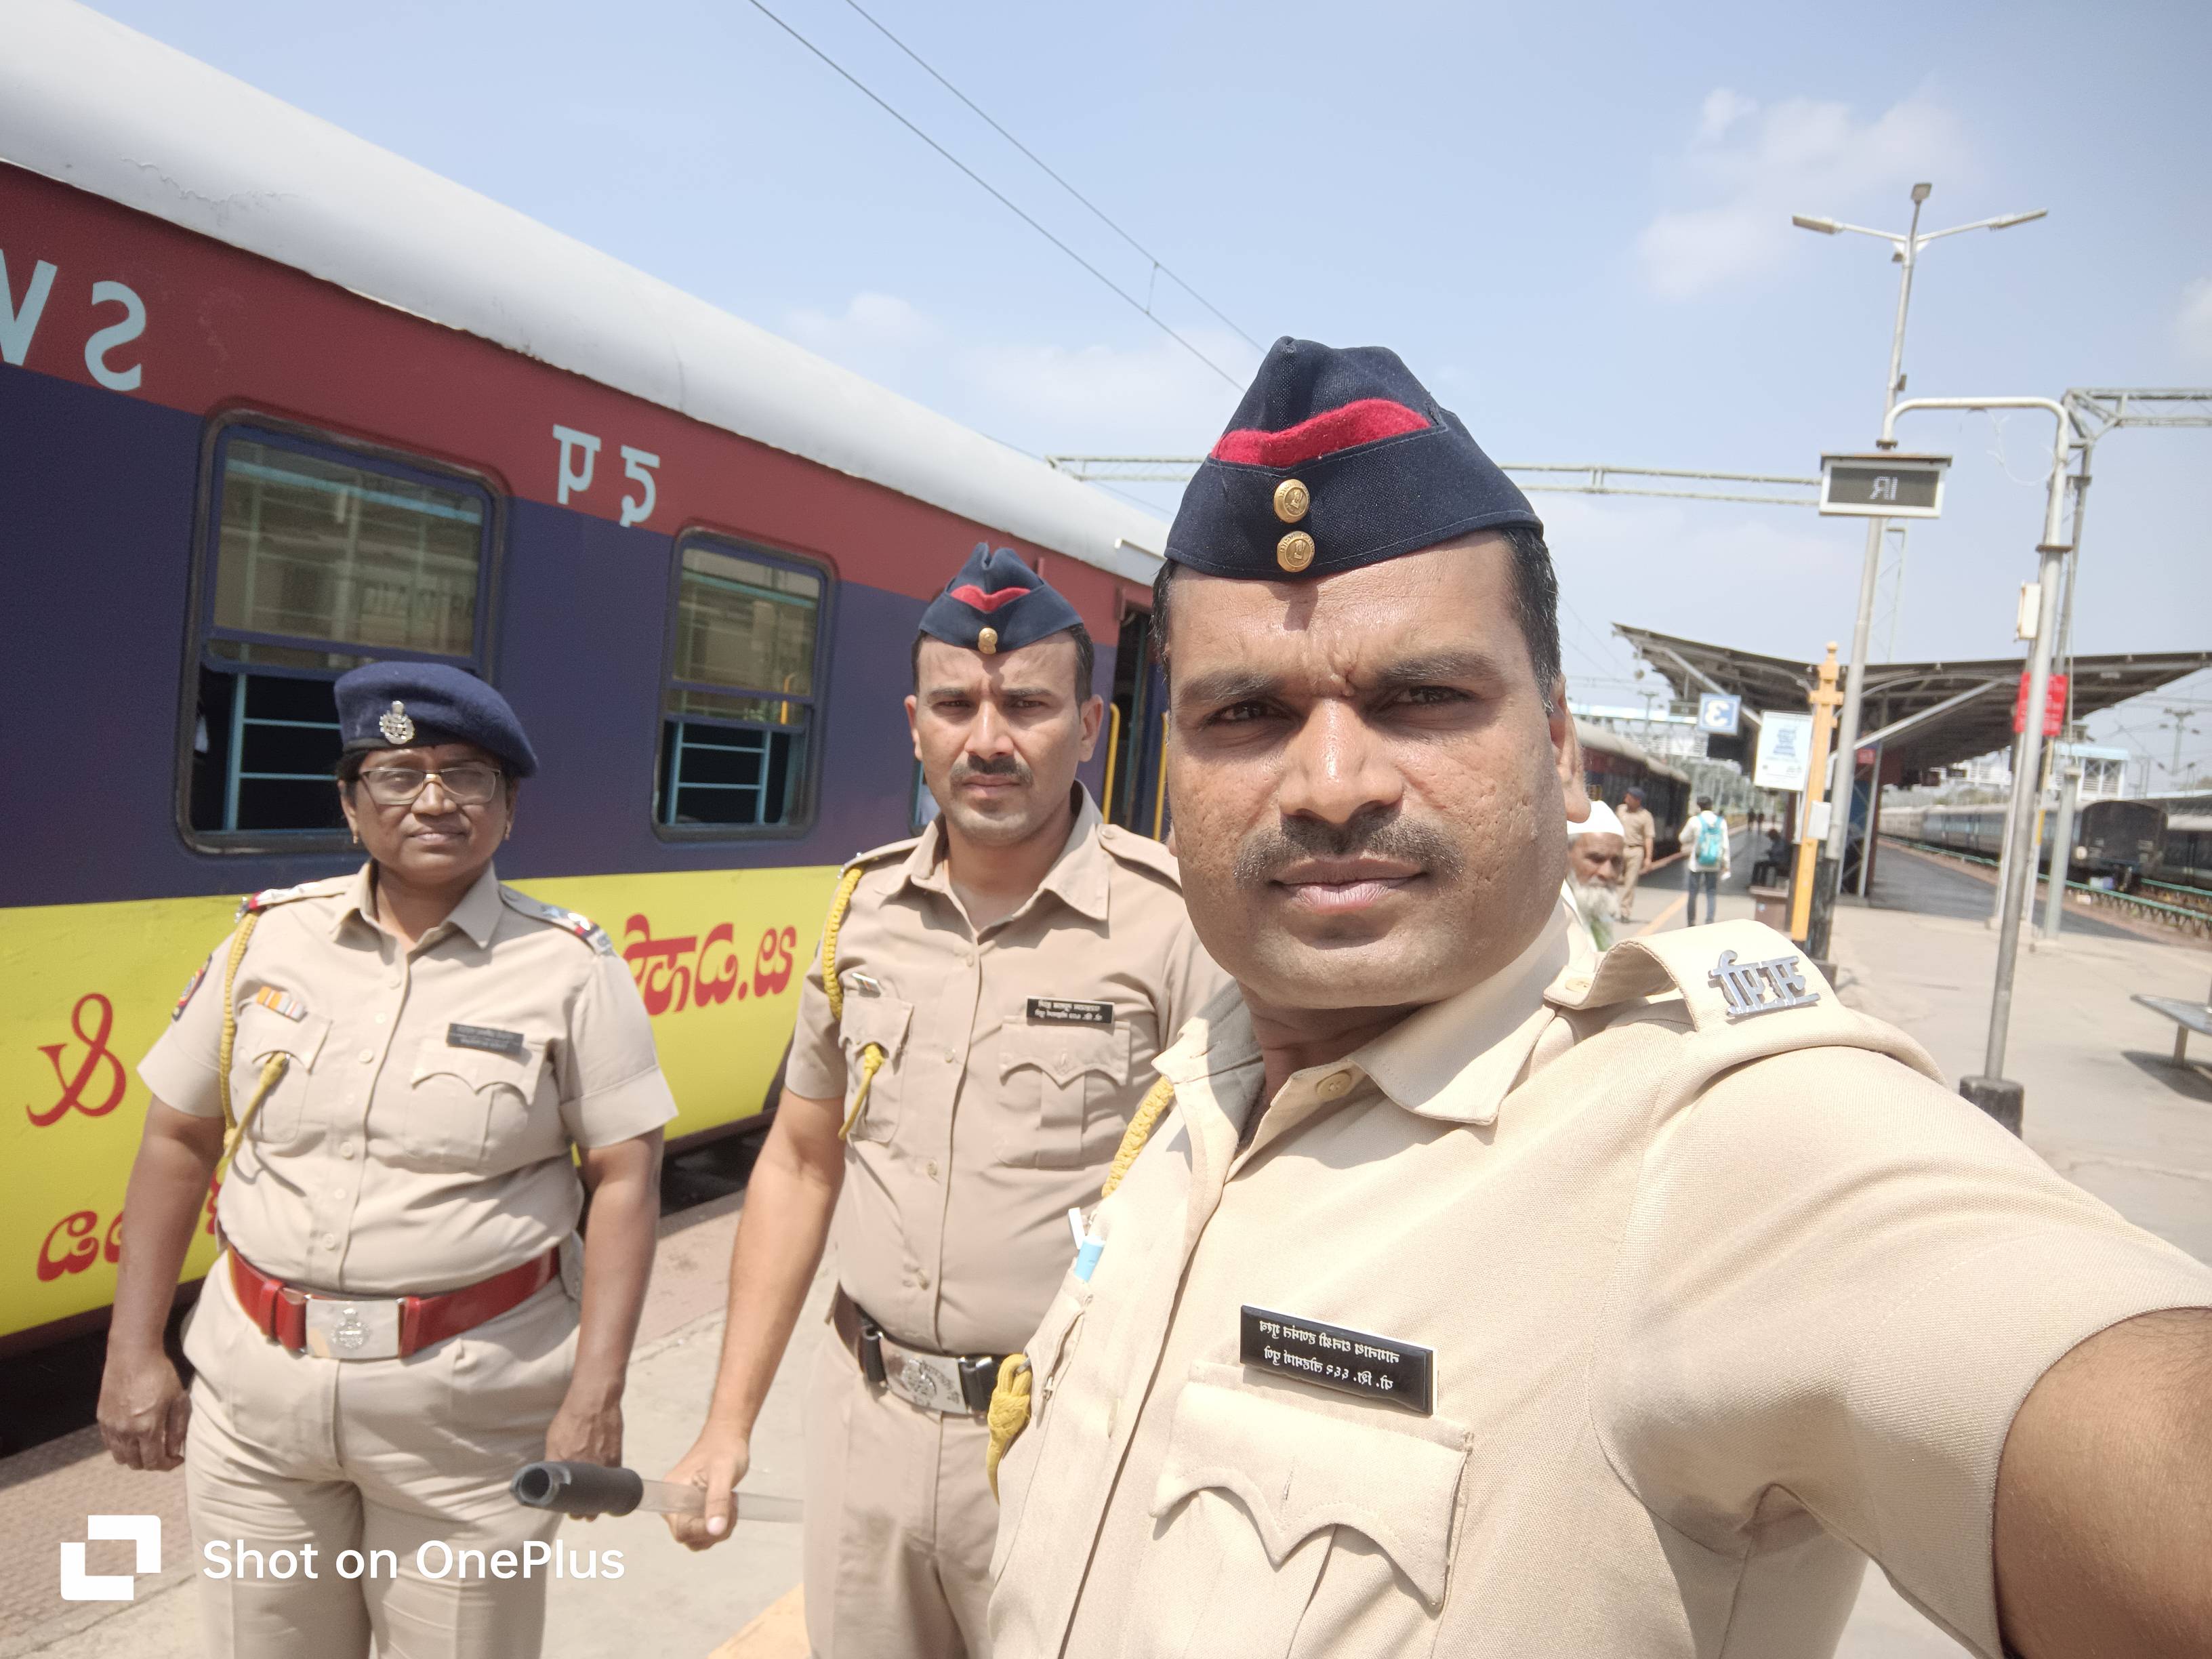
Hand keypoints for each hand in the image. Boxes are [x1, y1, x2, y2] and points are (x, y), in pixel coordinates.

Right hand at [98, 1347, 189, 1470]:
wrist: (132, 1355)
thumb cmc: (160, 1374)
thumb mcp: (178, 1399)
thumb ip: (177, 1429)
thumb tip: (175, 1451)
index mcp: (148, 1428)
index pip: (154, 1462)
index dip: (168, 1465)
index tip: (177, 1459)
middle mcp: (126, 1432)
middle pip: (136, 1463)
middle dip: (152, 1463)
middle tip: (163, 1452)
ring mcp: (111, 1427)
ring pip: (121, 1457)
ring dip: (135, 1458)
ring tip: (148, 1446)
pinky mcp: (102, 1419)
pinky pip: (110, 1444)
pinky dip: (122, 1447)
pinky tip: (133, 1437)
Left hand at [543, 1388, 623, 1516]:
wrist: (594, 1402)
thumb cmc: (570, 1418)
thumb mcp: (553, 1439)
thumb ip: (552, 1459)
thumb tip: (550, 1473)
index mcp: (561, 1465)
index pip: (561, 1496)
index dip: (564, 1507)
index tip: (565, 1511)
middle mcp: (581, 1469)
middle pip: (581, 1500)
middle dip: (580, 1511)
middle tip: (579, 1516)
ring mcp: (600, 1466)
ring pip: (598, 1495)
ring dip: (596, 1506)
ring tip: (593, 1513)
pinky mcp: (615, 1460)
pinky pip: (611, 1481)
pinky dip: (609, 1491)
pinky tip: (608, 1496)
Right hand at [663, 1428, 750, 1551]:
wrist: (727, 1437)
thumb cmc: (724, 1450)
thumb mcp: (723, 1473)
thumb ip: (717, 1501)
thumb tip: (715, 1530)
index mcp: (672, 1495)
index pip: (681, 1530)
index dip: (703, 1530)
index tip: (723, 1514)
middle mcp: (673, 1504)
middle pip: (689, 1537)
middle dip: (714, 1530)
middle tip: (731, 1507)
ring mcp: (684, 1508)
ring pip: (697, 1537)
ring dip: (718, 1529)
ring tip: (730, 1505)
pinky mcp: (694, 1509)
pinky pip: (703, 1530)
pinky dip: (719, 1525)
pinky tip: (728, 1507)